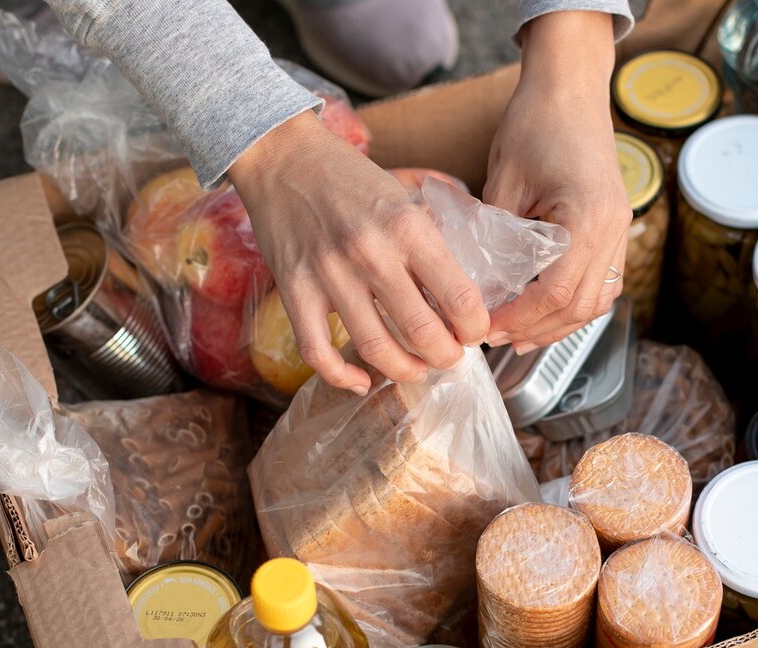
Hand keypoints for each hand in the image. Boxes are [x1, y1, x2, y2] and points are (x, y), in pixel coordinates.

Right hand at [230, 112, 486, 392]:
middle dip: (445, 357)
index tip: (474, 331)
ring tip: (416, 370)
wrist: (281, 156)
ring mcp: (328, 274)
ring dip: (404, 371)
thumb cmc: (348, 177)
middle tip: (450, 357)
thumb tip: (461, 291)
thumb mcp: (403, 196)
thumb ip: (429, 241)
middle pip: (421, 332)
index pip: (460, 296)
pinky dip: (342, 378)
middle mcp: (370, 252)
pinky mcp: (294, 290)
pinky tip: (361, 382)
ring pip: (374, 348)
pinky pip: (317, 351)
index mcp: (407, 226)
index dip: (476, 327)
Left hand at [483, 12, 628, 351]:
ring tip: (520, 336)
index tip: (487, 328)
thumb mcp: (503, 181)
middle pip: (582, 305)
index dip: (520, 318)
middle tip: (498, 339)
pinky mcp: (615, 228)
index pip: (556, 291)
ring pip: (598, 300)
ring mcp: (620, 229)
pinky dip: (575, 304)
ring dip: (559, 324)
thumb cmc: (536, 122)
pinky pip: (602, 282)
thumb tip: (479, 286)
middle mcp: (613, 227)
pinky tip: (545, 311)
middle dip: (538, 330)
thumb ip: (496, 237)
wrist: (570, 87)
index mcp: (587, 215)